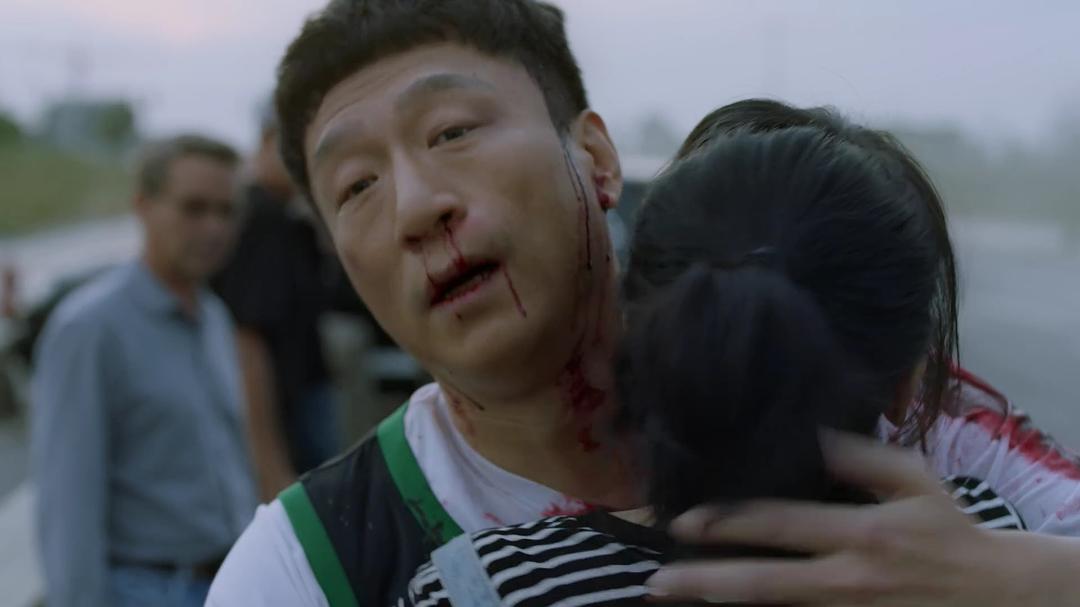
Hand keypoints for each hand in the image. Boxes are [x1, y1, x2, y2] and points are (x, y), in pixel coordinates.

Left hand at [646, 431, 1079, 605]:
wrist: (999, 596)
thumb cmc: (949, 530)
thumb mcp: (914, 479)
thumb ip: (860, 457)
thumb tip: (811, 435)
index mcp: (860, 533)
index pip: (779, 525)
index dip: (727, 523)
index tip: (683, 522)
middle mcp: (847, 580)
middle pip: (764, 584)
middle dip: (705, 583)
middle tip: (658, 582)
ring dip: (723, 606)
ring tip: (676, 601)